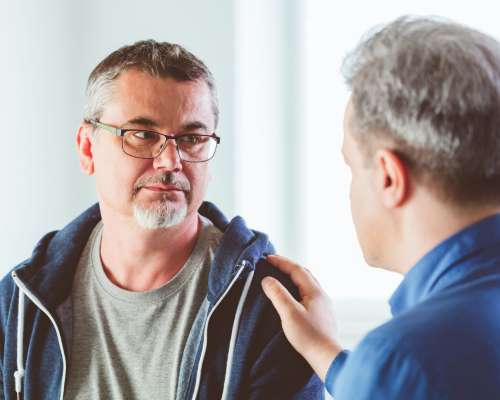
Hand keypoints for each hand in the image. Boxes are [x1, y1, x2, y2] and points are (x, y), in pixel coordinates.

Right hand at [261, 254, 341, 380]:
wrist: (326, 357)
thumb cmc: (309, 336)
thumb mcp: (289, 313)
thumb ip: (277, 294)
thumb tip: (267, 279)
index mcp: (315, 291)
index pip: (297, 269)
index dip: (281, 262)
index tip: (268, 258)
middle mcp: (322, 295)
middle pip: (304, 274)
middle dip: (288, 266)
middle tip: (274, 264)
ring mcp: (324, 305)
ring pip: (308, 284)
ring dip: (294, 277)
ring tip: (281, 277)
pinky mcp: (322, 315)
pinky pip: (309, 293)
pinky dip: (298, 288)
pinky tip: (292, 296)